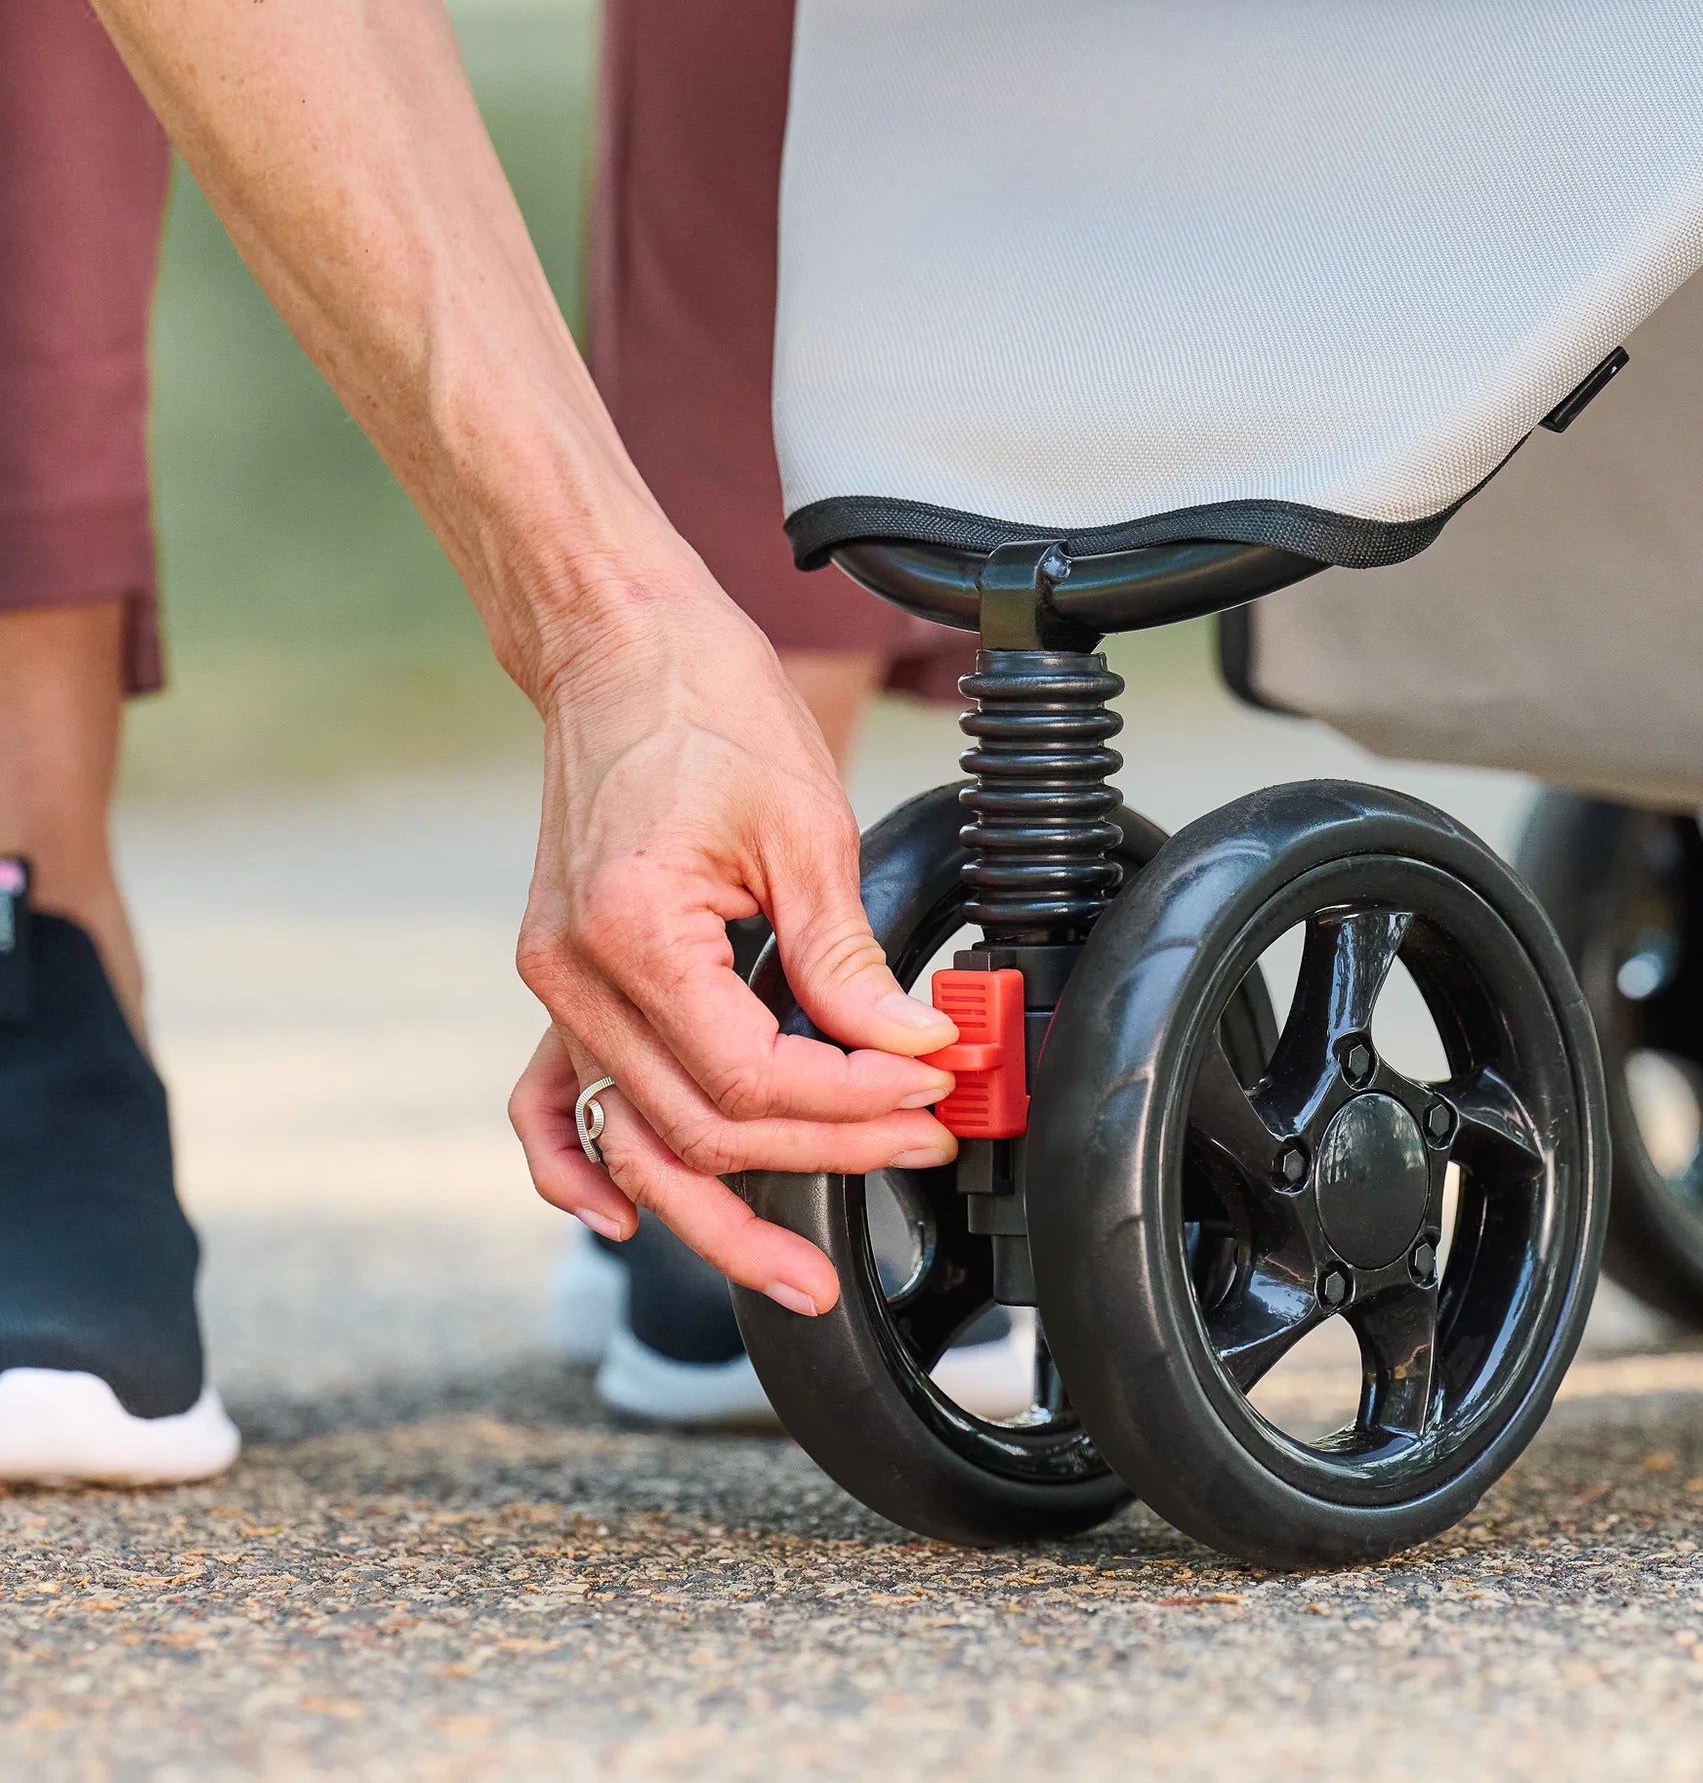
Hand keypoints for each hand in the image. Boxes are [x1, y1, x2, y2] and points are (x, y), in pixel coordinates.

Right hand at [506, 576, 959, 1314]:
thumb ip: (845, 957)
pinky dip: (580, 1170)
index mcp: (634, 930)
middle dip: (821, 1152)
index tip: (932, 1092)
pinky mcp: (560, 977)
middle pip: (699, 1127)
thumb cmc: (711, 707)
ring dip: (716, 1216)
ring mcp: (553, 983)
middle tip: (920, 1146)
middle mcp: (575, 974)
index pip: (750, 1076)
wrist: (621, 646)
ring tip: (798, 1276)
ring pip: (635, 1142)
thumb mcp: (803, 826)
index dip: (851, 1103)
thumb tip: (912, 1049)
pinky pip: (550, 1102)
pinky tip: (623, 1222)